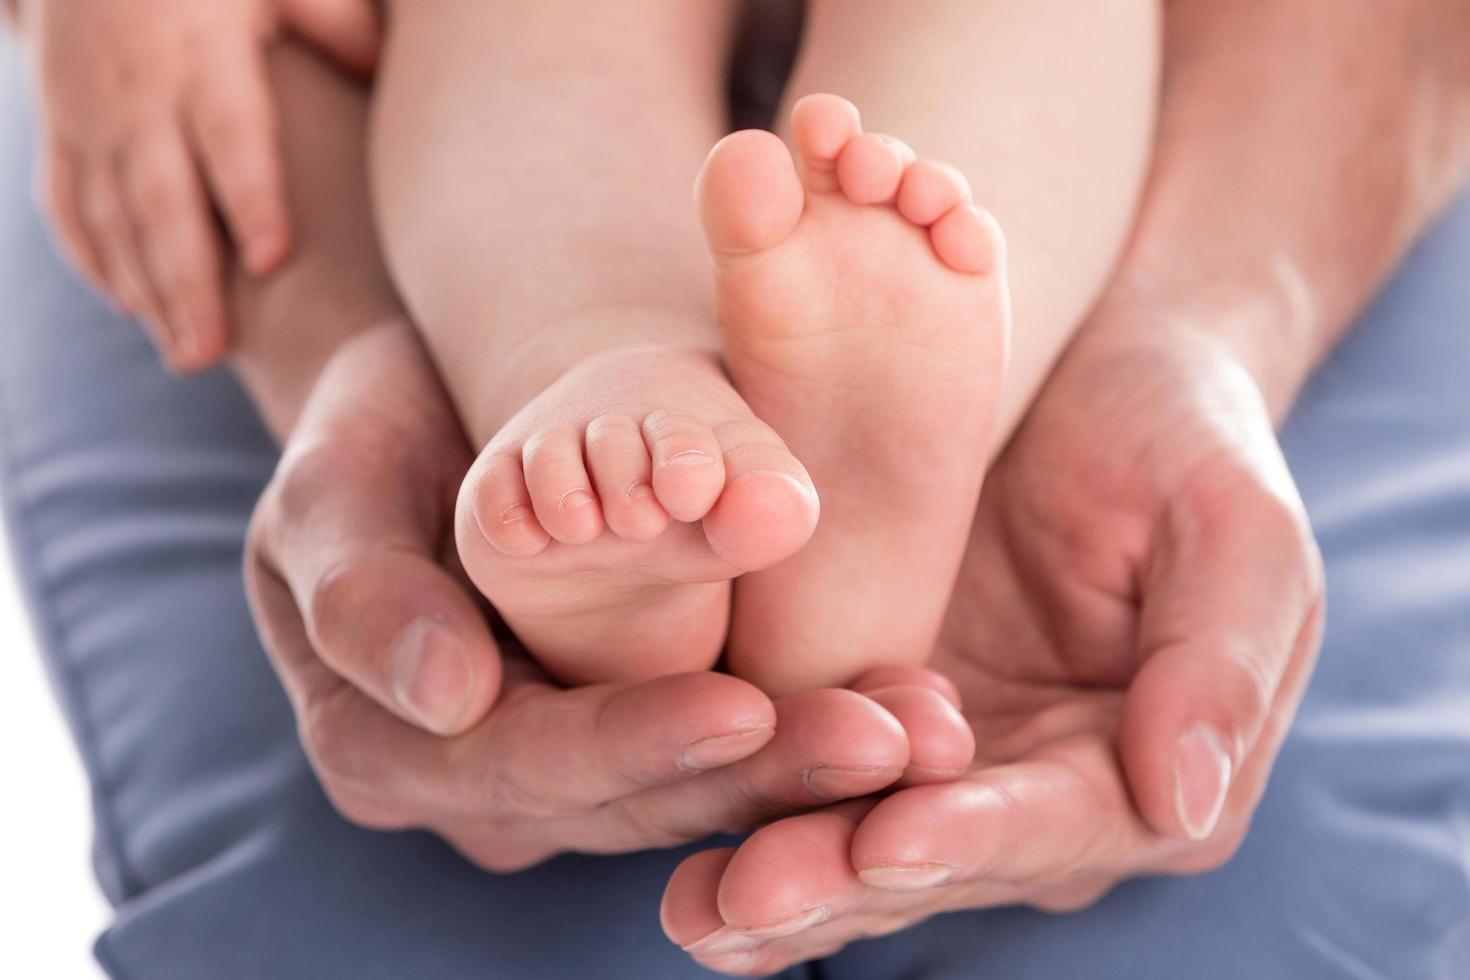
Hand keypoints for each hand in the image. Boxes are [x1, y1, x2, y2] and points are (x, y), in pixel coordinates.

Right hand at [20, 0, 378, 369]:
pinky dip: (92, 259)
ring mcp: (91, 115)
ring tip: (187, 354)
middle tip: (213, 354)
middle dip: (187, 281)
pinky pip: (66, 202)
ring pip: (111, 215)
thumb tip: (392, 72)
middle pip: (162, 200)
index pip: (230, 136)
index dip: (249, 198)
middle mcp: (141, 94)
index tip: (271, 260)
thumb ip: (337, 25)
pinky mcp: (59, 128)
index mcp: (204, 56)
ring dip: (145, 290)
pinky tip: (130, 309)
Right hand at [246, 321, 975, 869]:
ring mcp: (576, 763)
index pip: (518, 769)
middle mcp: (494, 784)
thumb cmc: (366, 440)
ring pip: (701, 789)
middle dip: (760, 775)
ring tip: (921, 730)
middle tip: (884, 738)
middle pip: (633, 803)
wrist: (437, 415)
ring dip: (813, 768)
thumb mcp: (327, 488)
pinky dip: (819, 728)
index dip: (628, 745)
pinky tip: (910, 707)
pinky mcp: (647, 721)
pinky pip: (737, 743)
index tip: (739, 707)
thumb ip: (358, 590)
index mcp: (393, 749)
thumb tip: (444, 695)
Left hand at [661, 310, 1324, 973]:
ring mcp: (951, 758)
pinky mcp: (875, 706)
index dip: (975, 839)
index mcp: (1141, 771)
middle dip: (843, 880)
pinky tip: (677, 845)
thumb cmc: (1184, 436)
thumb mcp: (1237, 527)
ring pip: (859, 837)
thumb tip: (1179, 803)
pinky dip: (746, 805)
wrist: (1098, 373)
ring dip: (780, 874)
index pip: (1055, 826)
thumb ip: (1223, 666)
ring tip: (695, 906)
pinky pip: (807, 769)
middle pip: (938, 858)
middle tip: (747, 898)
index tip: (890, 839)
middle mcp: (1039, 790)